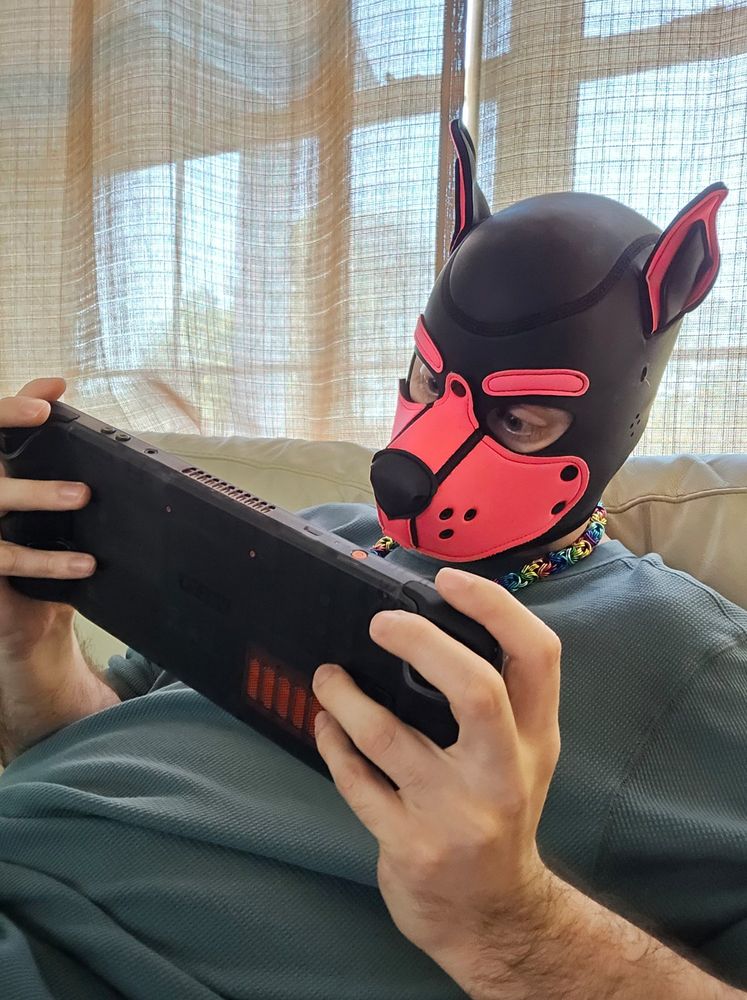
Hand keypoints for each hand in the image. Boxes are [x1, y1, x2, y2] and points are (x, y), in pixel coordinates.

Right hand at [0, 377, 115, 762]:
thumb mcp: (34, 485)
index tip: (44, 406)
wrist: (24, 615)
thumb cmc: (28, 537)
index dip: (8, 413)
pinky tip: (85, 563)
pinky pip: (8, 559)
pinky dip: (49, 560)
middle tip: (71, 457)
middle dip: (27, 462)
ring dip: (40, 497)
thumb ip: (41, 439)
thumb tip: (56, 382)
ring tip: (83, 497)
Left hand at [312, 566, 561, 980]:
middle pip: (475, 689)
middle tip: (379, 623)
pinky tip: (327, 725)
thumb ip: (496, 701)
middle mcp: (504, 773)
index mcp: (537, 739)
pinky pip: (357, 782)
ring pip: (390, 736)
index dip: (495, 607)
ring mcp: (456, 814)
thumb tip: (430, 626)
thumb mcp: (521, 758)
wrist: (494, 920)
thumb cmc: (499, 818)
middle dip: (421, 642)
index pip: (538, 655)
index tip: (449, 581)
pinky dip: (333, 744)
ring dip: (345, 696)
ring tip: (327, 676)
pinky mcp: (411, 845)